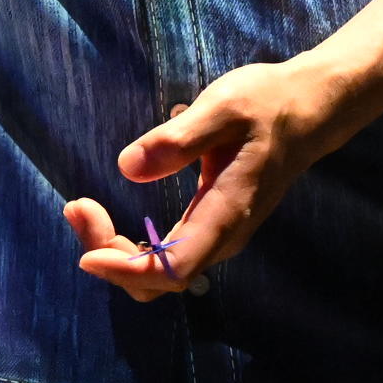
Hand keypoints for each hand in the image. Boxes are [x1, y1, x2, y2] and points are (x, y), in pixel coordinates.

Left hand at [61, 56, 351, 301]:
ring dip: (117, 250)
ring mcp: (219, 234)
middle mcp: (223, 236)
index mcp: (225, 213)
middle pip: (160, 277)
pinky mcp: (212, 224)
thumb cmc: (265, 104)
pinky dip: (131, 244)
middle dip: (111, 255)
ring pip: (161, 269)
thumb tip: (127, 168)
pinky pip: (166, 255)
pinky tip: (105, 212)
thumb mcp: (221, 108)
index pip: (174, 268)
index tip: (85, 256)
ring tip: (82, 208)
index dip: (127, 271)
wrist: (307, 110)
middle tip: (76, 207)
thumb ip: (178, 140)